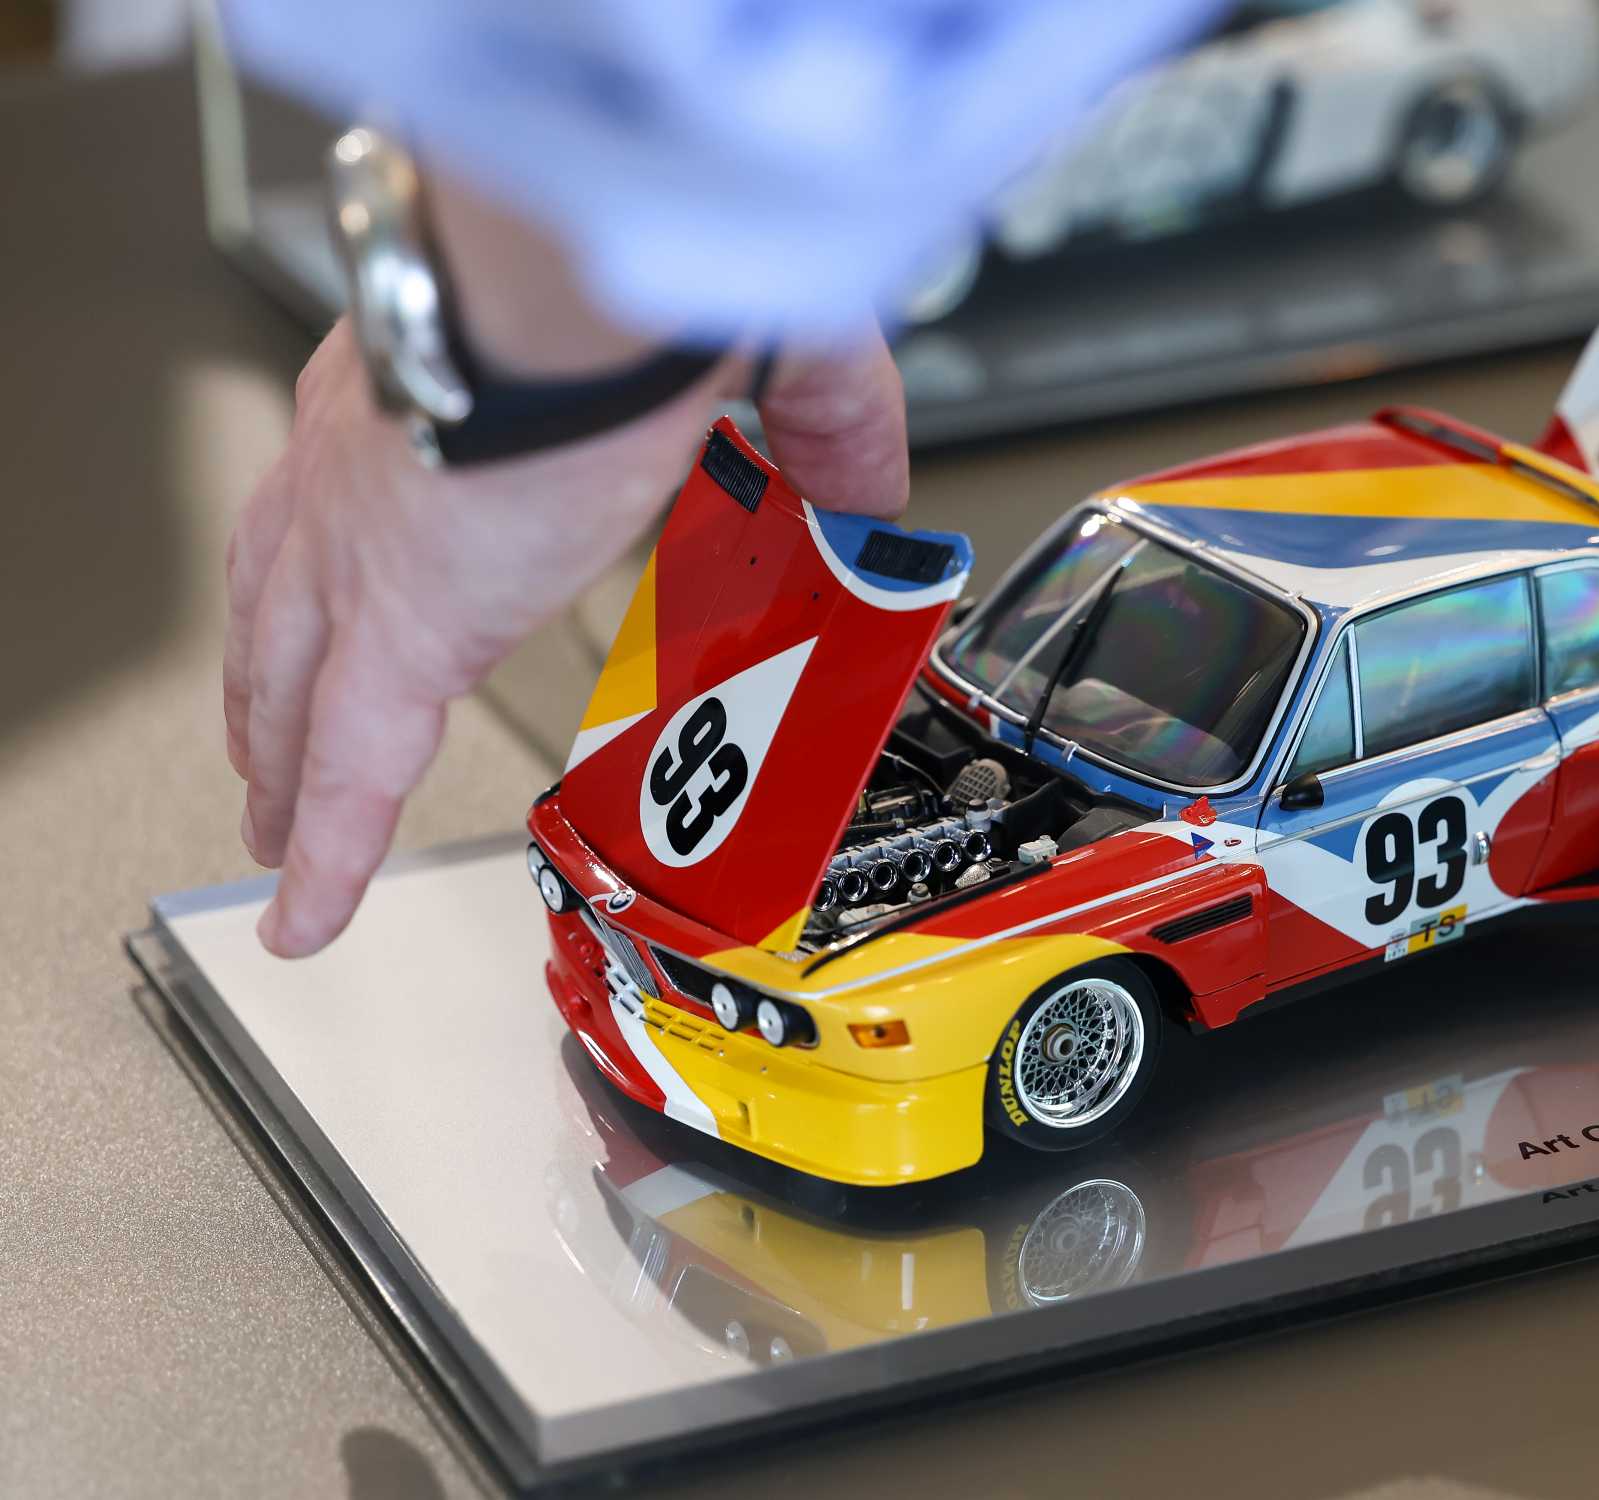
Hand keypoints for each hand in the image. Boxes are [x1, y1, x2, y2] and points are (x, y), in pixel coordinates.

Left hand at [223, 321, 905, 956]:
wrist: (589, 268)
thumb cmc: (648, 272)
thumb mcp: (762, 346)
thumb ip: (823, 425)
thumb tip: (873, 492)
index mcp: (438, 383)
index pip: (358, 486)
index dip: (337, 546)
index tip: (344, 577)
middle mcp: (362, 465)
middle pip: (280, 598)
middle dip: (268, 677)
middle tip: (263, 738)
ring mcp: (363, 552)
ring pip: (287, 691)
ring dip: (277, 763)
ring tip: (273, 832)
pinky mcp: (400, 630)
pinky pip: (350, 775)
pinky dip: (327, 855)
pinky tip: (303, 920)